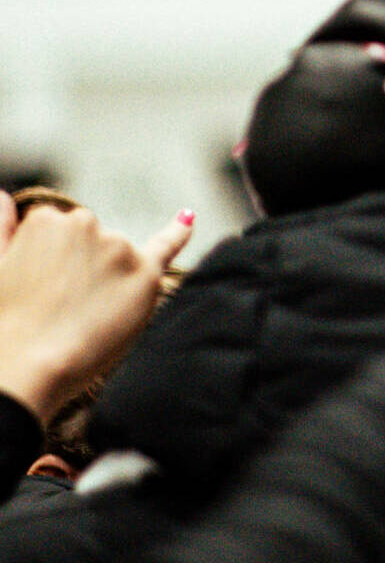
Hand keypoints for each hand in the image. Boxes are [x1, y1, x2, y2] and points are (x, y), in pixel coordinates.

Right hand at [0, 199, 190, 421]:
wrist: (27, 366)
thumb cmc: (5, 322)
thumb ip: (2, 227)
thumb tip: (5, 197)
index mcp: (46, 219)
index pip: (57, 234)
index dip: (48, 267)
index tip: (38, 289)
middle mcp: (86, 223)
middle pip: (90, 242)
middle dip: (78, 268)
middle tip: (57, 305)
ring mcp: (119, 247)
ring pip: (117, 258)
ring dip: (105, 280)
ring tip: (78, 315)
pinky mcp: (146, 275)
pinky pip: (167, 246)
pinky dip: (179, 231)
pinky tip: (188, 218)